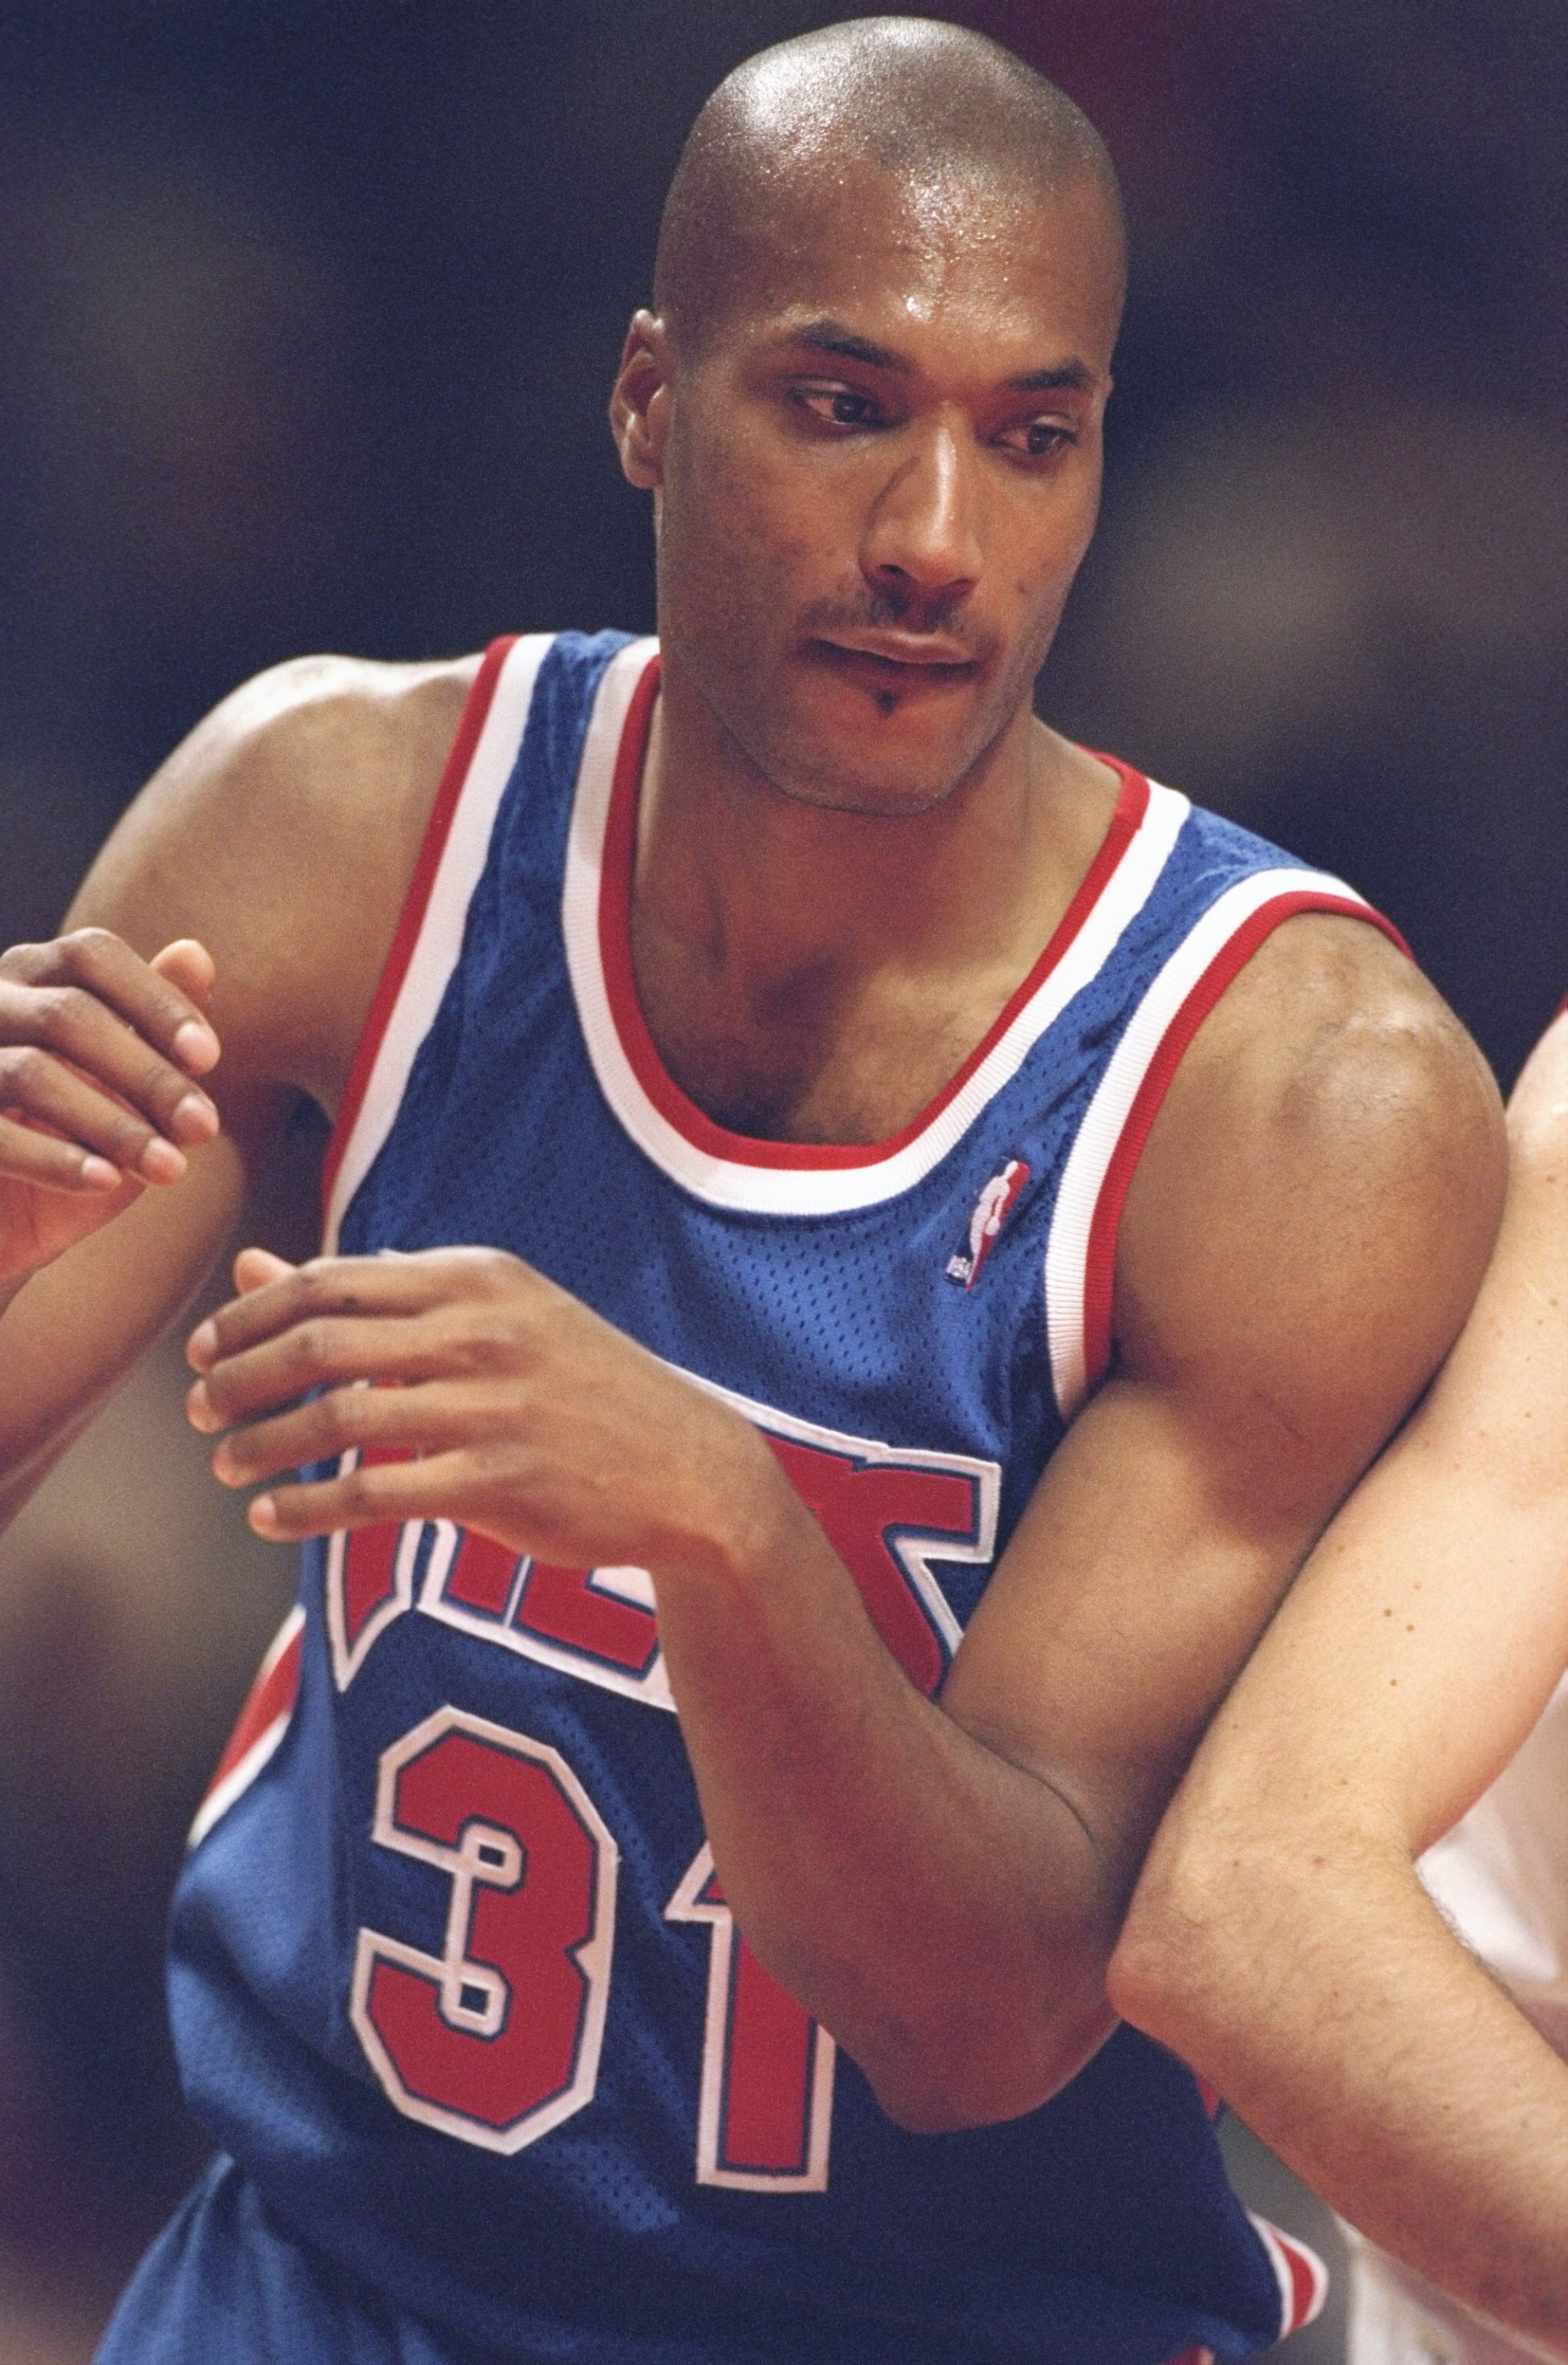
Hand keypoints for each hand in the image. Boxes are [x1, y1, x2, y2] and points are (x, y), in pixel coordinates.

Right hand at [0, 931, 220, 1281]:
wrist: (8, 1217)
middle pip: (68, 1014)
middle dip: (147, 1074)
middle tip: (205, 1129)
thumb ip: (155, 1022)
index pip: (93, 956)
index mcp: (33, 974)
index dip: (154, 1002)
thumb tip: (196, 953)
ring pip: (32, 1073)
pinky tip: (107, 1182)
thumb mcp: (128, 1085)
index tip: (209, 1059)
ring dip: (114, 1125)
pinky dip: (55, 1160)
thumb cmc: (76, 1136)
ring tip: (171, 1168)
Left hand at [185, 1245, 784, 1570]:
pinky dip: (307, 1509)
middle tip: (198, 1411)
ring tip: (228, 1465)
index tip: (203, 1351)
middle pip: (318, 1342)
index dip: (248, 1318)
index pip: (328, 1281)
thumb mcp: (487, 1317)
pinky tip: (274, 1519)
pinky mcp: (502, 1483)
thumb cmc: (573, 1386)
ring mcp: (495, 1406)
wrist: (688, 1466)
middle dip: (237, 1378)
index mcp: (475, 1275)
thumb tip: (254, 1268)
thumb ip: (372, 1293)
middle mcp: (483, 1329)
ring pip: (336, 1419)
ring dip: (260, 1445)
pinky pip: (374, 1495)